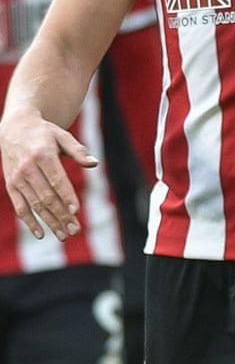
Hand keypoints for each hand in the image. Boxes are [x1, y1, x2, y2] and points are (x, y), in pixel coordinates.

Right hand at [0, 107, 93, 241]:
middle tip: (74, 230)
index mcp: (43, 155)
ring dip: (49, 222)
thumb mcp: (62, 136)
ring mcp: (17, 179)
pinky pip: (20, 207)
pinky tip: (41, 233)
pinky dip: (29, 222)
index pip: (57, 180)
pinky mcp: (11, 186)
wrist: (15, 129)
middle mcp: (28, 169)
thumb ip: (78, 150)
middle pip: (46, 197)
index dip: (66, 196)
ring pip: (35, 205)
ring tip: (63, 235)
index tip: (76, 210)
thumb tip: (94, 163)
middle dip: (61, 215)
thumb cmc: (44, 133)